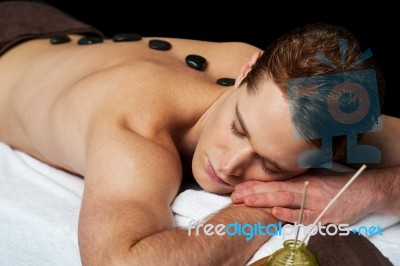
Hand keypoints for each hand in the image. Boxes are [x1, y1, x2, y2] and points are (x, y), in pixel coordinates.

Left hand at [231, 169, 381, 224]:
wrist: (364, 191)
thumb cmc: (337, 184)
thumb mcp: (315, 177)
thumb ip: (296, 180)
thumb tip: (275, 180)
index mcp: (302, 180)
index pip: (273, 183)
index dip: (255, 186)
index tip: (238, 188)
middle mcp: (305, 189)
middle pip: (275, 190)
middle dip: (253, 193)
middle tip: (235, 195)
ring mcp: (314, 203)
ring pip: (286, 200)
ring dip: (264, 201)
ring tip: (246, 201)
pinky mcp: (324, 216)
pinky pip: (304, 215)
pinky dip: (290, 214)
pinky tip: (276, 211)